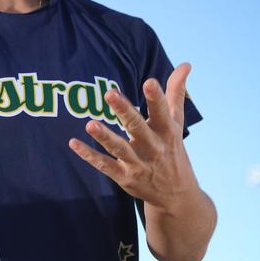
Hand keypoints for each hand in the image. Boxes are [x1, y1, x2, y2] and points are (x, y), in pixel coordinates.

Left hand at [69, 63, 198, 211]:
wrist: (177, 196)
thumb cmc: (173, 150)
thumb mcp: (176, 122)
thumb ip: (176, 93)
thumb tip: (186, 64)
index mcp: (167, 131)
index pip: (161, 112)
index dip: (156, 98)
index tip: (150, 82)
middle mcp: (153, 147)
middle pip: (137, 127)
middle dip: (125, 111)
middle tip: (110, 93)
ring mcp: (138, 164)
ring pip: (119, 149)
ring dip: (104, 137)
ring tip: (90, 124)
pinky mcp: (125, 177)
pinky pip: (104, 165)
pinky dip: (89, 156)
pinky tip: (74, 143)